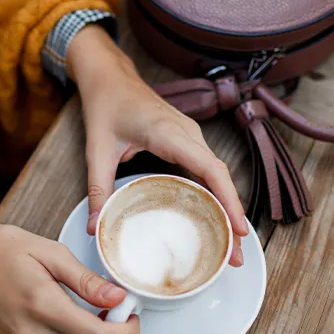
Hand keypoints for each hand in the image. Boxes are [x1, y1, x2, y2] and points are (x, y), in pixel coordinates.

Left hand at [67, 26, 248, 265]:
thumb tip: (95, 227)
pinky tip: (215, 220)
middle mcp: (187, 133)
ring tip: (231, 247)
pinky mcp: (188, 141)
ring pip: (218, 175)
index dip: (228, 199)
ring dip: (227, 208)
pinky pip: (208, 170)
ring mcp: (191, 136)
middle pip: (220, 177)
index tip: (238, 229)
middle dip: (233, 216)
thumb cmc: (106, 106)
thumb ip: (98, 190)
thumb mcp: (97, 151)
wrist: (110, 77)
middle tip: (235, 256)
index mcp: (168, 133)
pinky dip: (216, 195)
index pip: (209, 168)